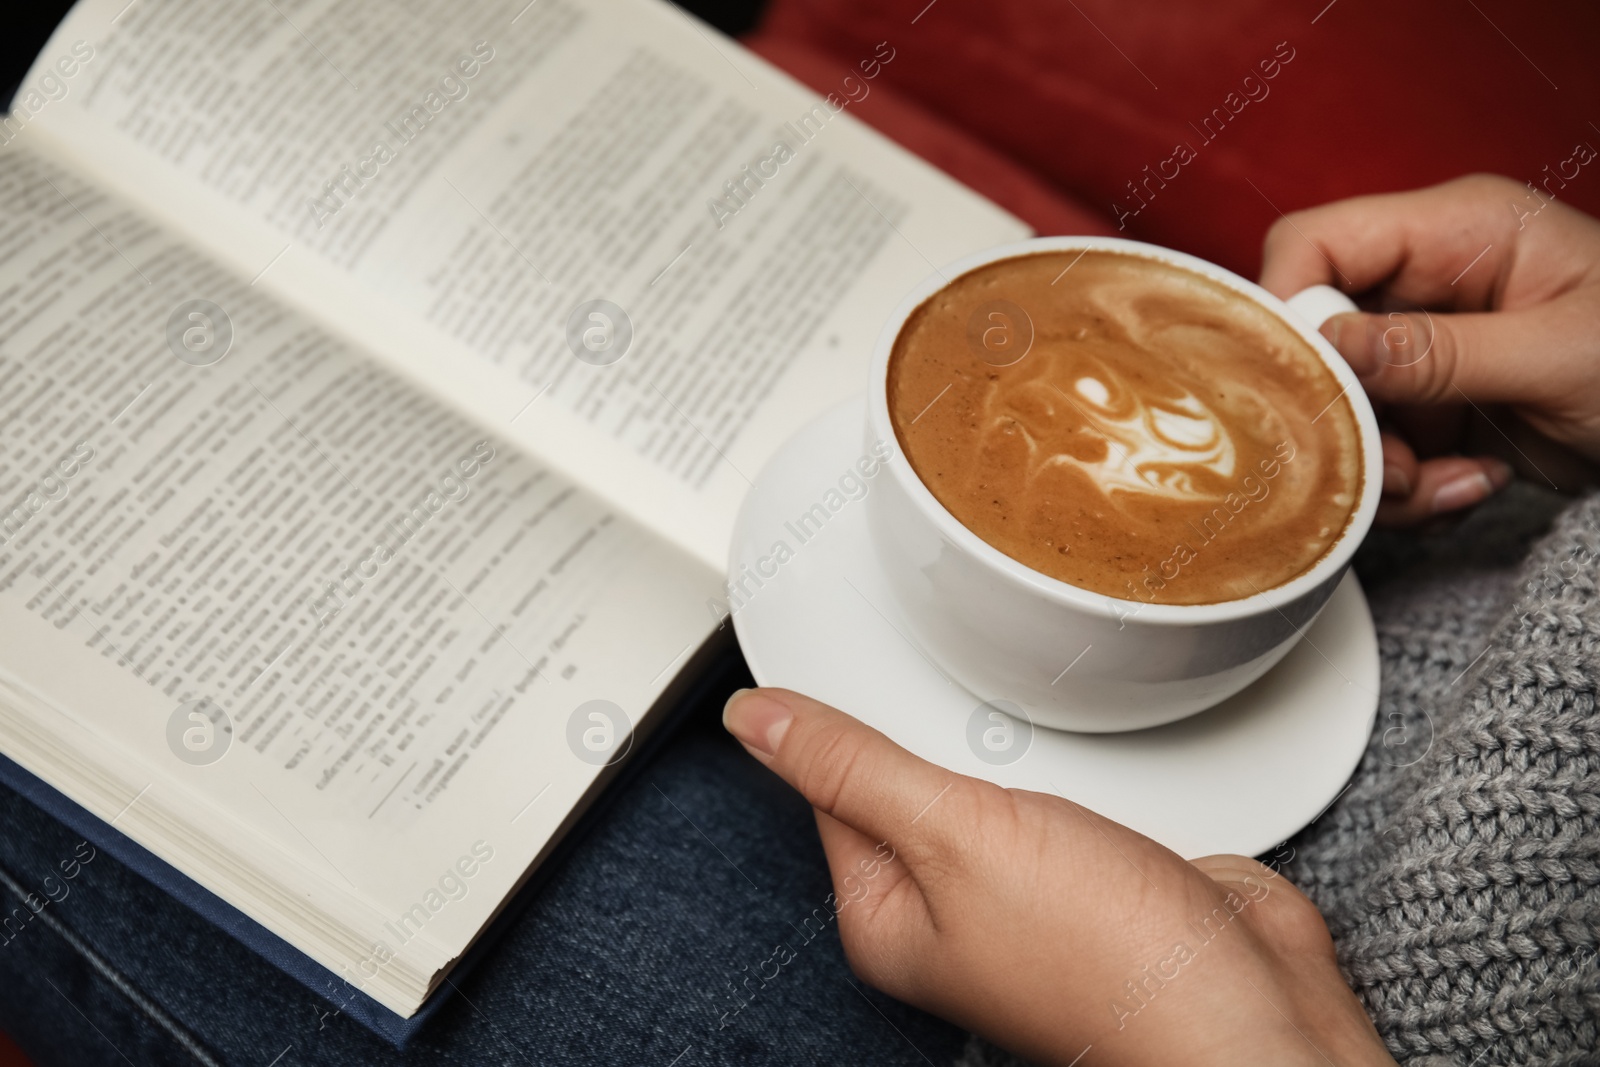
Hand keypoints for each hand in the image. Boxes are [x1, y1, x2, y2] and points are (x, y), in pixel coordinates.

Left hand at [723, 688, 1393, 1065]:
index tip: (847, 653)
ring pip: (988, 782)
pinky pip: (1058, 795)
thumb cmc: (1104, 956)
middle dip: (935, 728)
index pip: (829, 787)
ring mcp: (1022, 893)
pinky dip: (1069, 768)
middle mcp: (947, 911)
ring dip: (1008, 747)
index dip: (839, 718)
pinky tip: (1083, 758)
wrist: (1247, 1006)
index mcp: (885, 915)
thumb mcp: (953, 835)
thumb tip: (754, 721)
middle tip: (960, 684)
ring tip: (1028, 725)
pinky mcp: (1091, 874)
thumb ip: (852, 767)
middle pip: (907, 779)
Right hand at [1259, 173, 1599, 524]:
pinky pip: (1381, 444)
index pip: (1317, 243)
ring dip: (1380, 462)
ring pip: (1343, 404)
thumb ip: (1433, 353)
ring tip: (1443, 483)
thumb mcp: (1555, 356)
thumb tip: (1327, 348)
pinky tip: (1472, 483)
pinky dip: (1412, 484)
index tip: (1301, 384)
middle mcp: (1431, 281)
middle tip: (1387, 463)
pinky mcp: (1437, 402)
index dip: (1287, 306)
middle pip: (1319, 335)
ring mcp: (1431, 345)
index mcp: (1459, 230)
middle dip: (1344, 411)